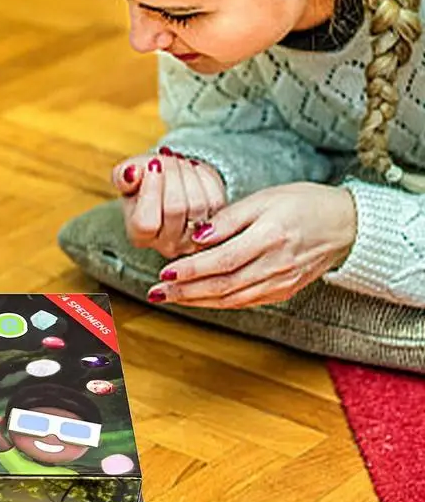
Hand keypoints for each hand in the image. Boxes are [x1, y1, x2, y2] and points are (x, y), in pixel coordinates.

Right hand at [113, 148, 225, 258]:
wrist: (171, 186)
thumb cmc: (145, 183)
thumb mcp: (127, 177)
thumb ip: (122, 176)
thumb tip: (131, 174)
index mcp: (139, 236)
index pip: (146, 222)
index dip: (151, 191)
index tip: (152, 165)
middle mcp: (167, 245)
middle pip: (175, 209)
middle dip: (171, 175)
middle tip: (164, 159)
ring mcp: (194, 239)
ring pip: (198, 203)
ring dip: (188, 174)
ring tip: (177, 162)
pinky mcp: (217, 226)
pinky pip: (215, 198)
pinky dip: (204, 177)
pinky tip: (192, 170)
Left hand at [146, 183, 355, 308]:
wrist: (346, 224)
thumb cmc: (303, 203)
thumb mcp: (265, 198)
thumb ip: (229, 217)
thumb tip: (197, 236)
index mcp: (270, 237)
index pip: (222, 260)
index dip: (191, 269)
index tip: (164, 272)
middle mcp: (276, 265)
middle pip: (223, 285)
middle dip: (185, 291)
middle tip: (156, 293)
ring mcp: (282, 282)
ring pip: (231, 299)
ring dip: (197, 301)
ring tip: (169, 299)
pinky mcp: (284, 292)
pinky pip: (245, 301)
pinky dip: (218, 303)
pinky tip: (198, 299)